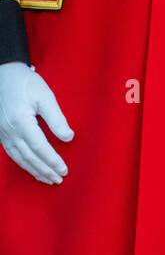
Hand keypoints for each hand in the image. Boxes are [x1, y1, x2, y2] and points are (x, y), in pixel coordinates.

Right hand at [0, 61, 73, 182]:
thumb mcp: (45, 97)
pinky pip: (11, 153)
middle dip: (45, 170)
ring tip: (48, 179)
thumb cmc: (26, 83)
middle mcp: (9, 130)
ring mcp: (2, 133)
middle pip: (29, 157)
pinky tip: (32, 169)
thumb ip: (56, 119)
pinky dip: (23, 164)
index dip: (52, 160)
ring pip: (19, 158)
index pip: (40, 147)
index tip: (64, 169)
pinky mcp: (0, 133)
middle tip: (58, 179)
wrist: (3, 74)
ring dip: (34, 171)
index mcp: (21, 121)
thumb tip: (68, 137)